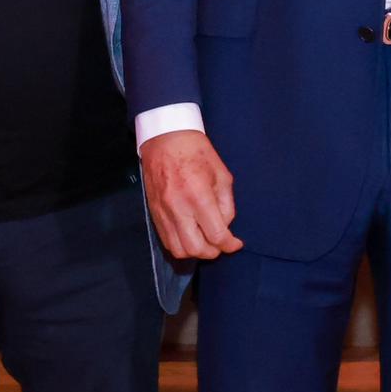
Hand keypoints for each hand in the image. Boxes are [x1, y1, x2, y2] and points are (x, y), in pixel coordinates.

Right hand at [139, 127, 240, 258]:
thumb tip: (225, 226)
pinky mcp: (154, 214)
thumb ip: (226, 204)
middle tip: (221, 244)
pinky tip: (191, 237)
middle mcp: (179, 208)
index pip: (216, 235)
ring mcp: (164, 213)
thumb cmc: (197, 152)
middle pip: (196, 248)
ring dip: (196, 252)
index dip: (230, 245)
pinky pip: (167, 241)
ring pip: (179, 250)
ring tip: (205, 241)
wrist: (165, 140)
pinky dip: (181, 246)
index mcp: (199, 196)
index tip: (236, 243)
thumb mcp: (222, 174)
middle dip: (213, 252)